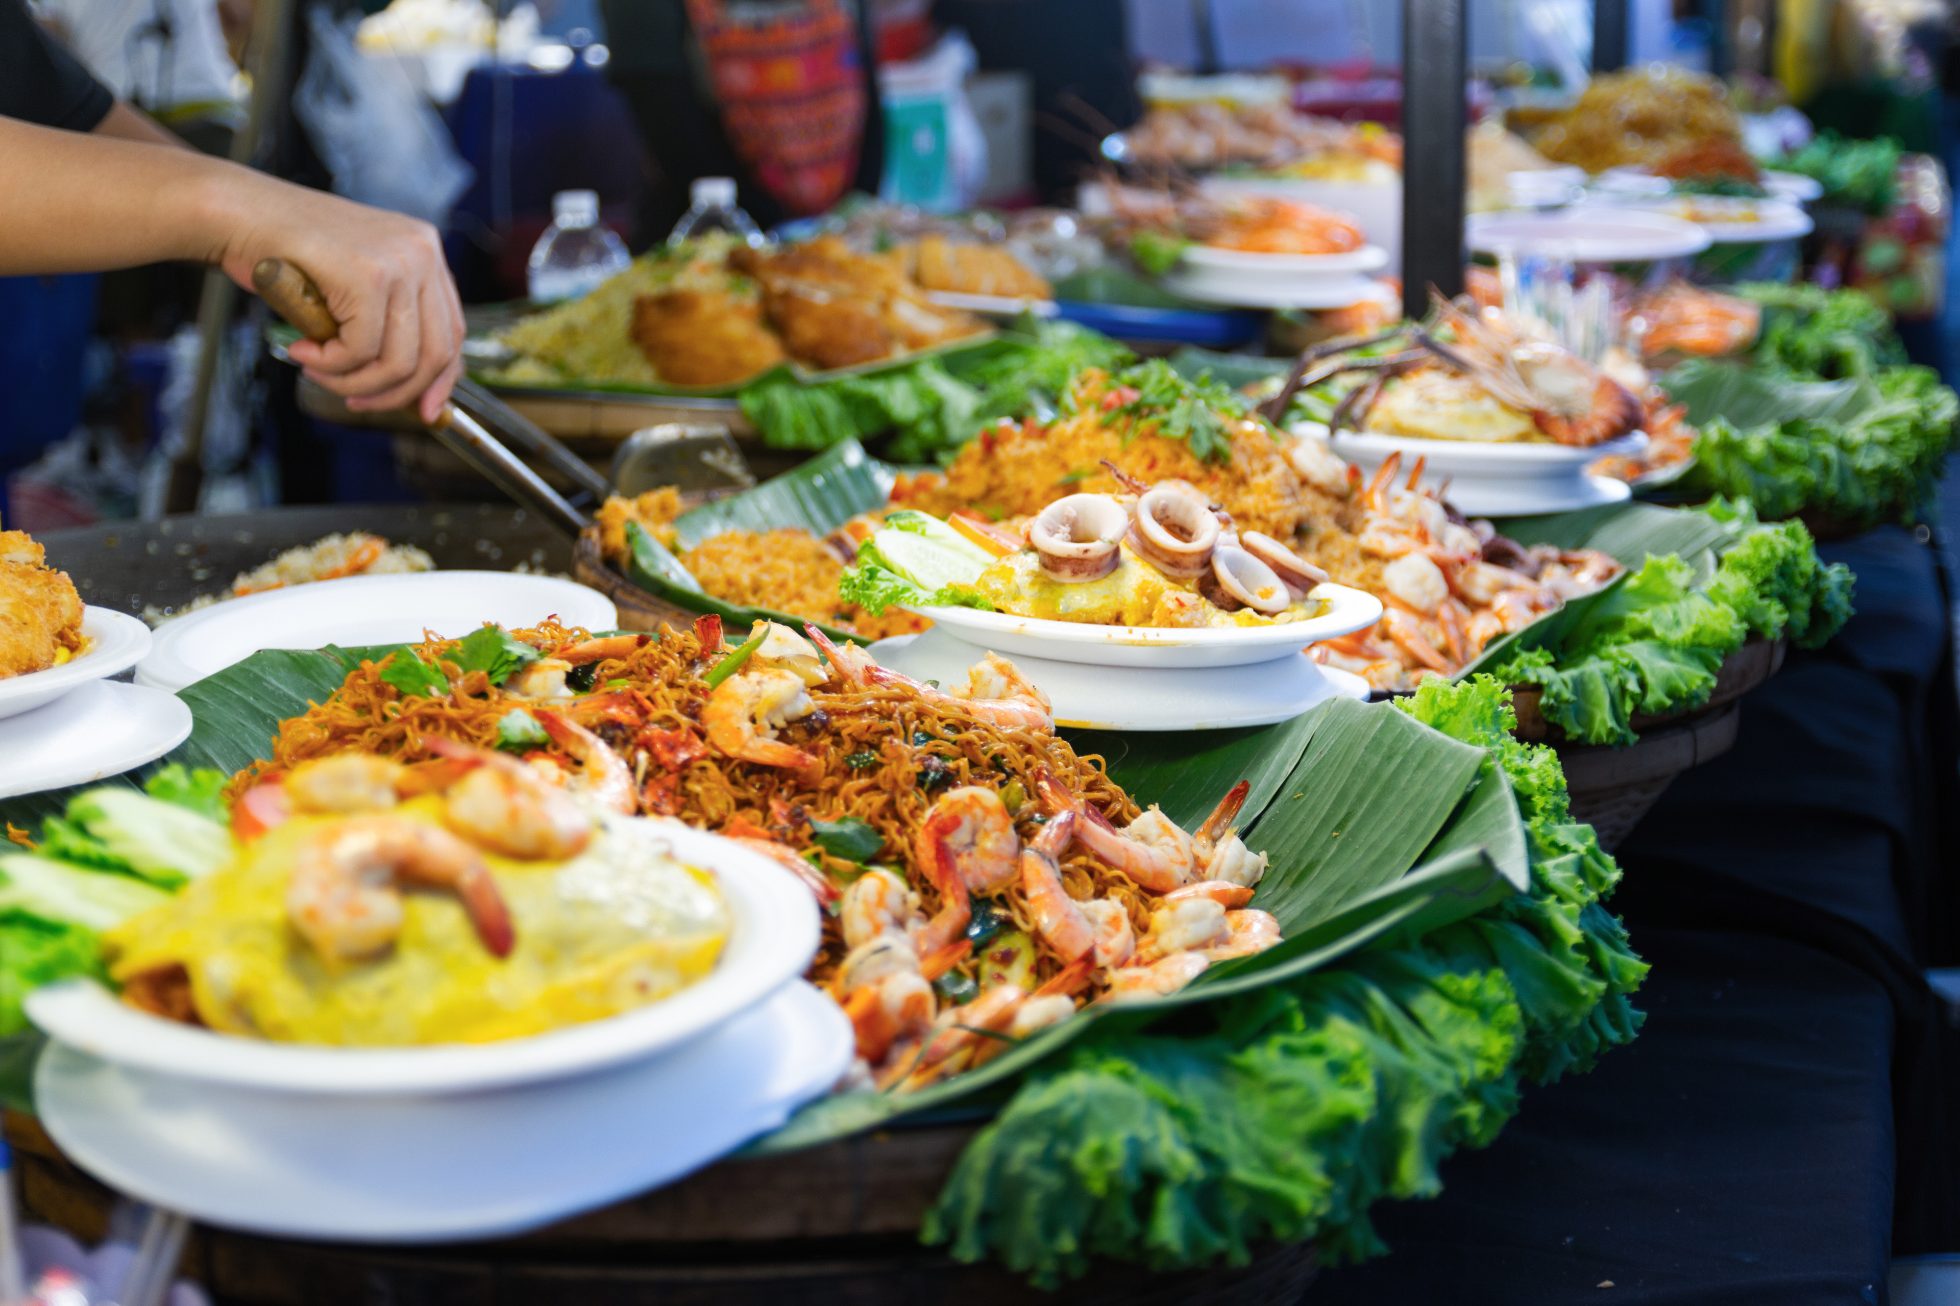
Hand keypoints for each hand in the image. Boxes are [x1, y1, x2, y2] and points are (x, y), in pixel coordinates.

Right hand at [214, 175, 463, 423]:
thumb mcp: (353, 285)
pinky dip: (330, 364)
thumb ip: (388, 320)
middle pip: (435, 354)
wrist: (237, 212)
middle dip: (394, 392)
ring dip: (353, 381)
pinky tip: (302, 351)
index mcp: (426, 251)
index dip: (441, 380)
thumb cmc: (286, 252)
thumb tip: (415, 384)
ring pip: (398, 360)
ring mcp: (400, 261)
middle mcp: (423, 252)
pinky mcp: (369, 275)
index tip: (422, 410)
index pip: (452, 332)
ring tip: (316, 372)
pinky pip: (361, 350)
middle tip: (354, 400)